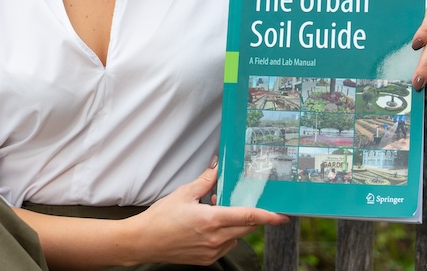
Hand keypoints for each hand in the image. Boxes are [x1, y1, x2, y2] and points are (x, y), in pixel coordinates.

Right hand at [124, 167, 288, 265]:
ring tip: (213, 214)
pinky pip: (226, 246)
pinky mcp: (207, 259)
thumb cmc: (161, 217)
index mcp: (211, 219)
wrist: (144, 241)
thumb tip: (218, 167)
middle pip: (246, 227)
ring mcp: (211, 251)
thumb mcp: (183, 194)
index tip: (282, 216)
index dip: (268, 216)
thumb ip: (205, 181)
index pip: (247, 217)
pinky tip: (207, 228)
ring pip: (237, 237)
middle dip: (248, 216)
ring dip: (234, 225)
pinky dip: (224, 236)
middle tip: (234, 203)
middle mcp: (215, 238)